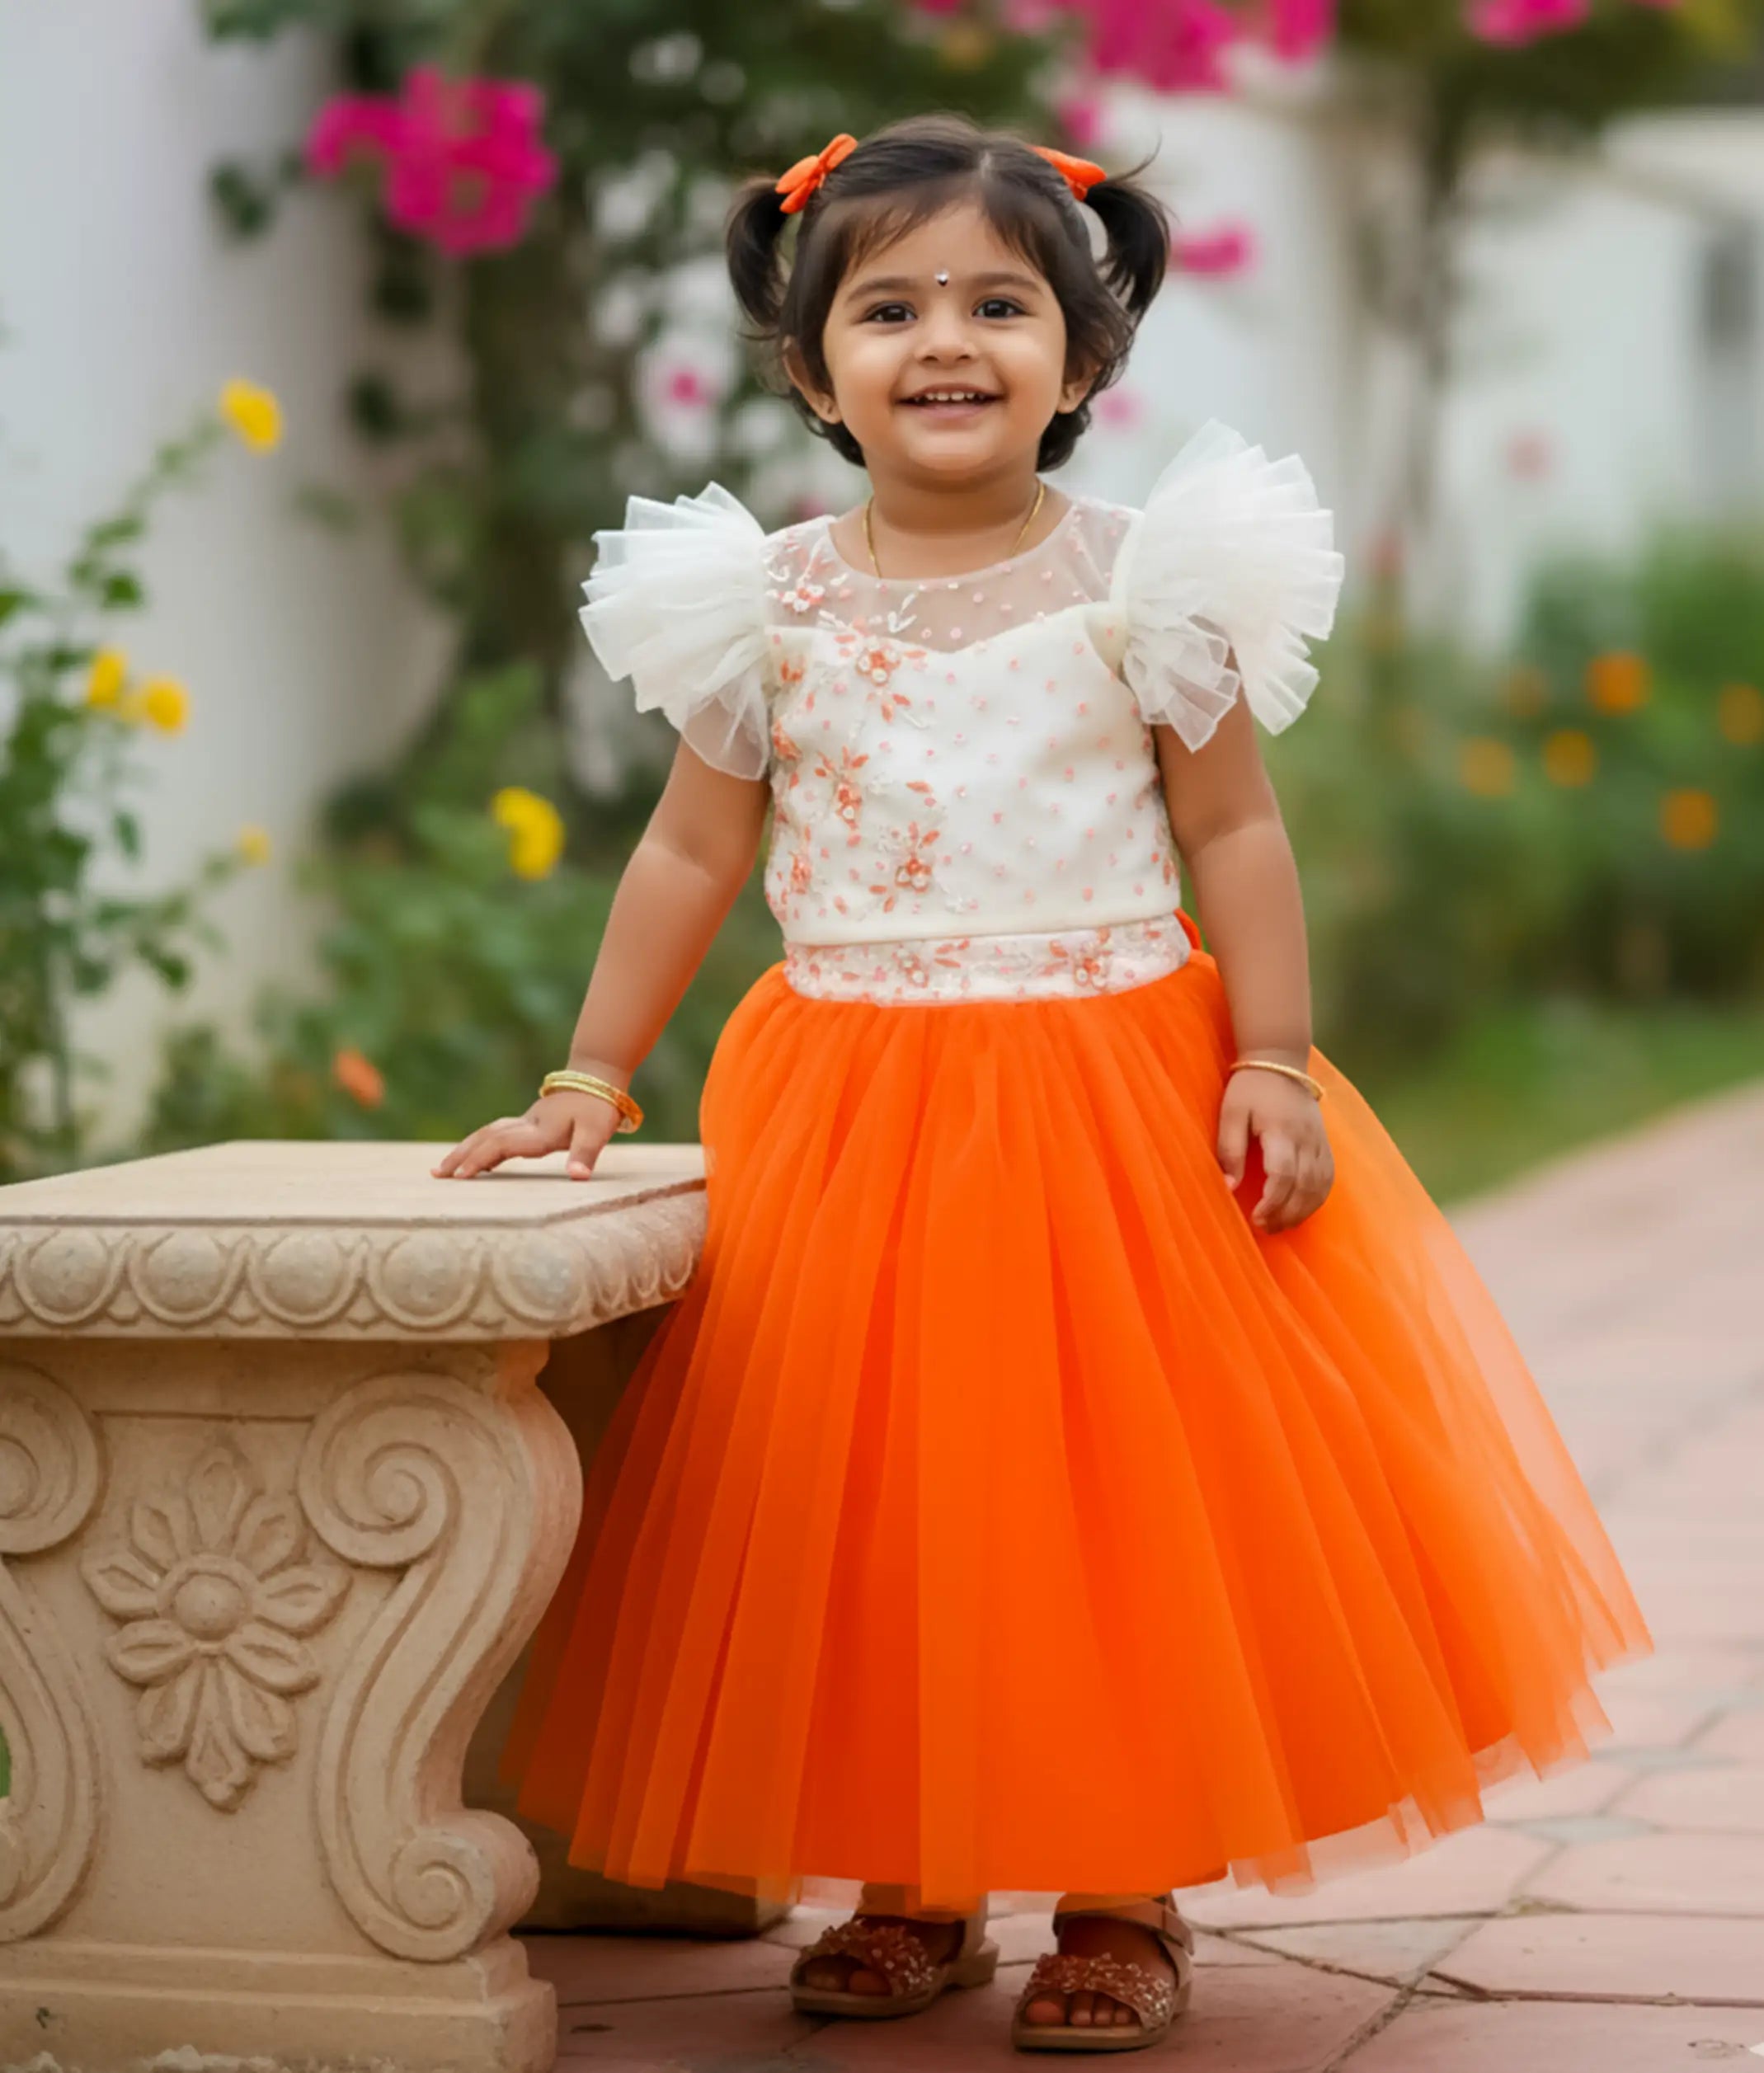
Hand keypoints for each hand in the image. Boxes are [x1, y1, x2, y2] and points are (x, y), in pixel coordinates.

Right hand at [432, 1090, 620, 1181]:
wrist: (597, 1076)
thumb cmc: (598, 1107)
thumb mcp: (597, 1132)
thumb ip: (585, 1154)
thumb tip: (577, 1177)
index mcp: (538, 1131)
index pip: (501, 1144)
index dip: (480, 1159)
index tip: (460, 1176)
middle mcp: (526, 1126)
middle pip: (485, 1138)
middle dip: (460, 1155)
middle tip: (436, 1174)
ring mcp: (525, 1123)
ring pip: (487, 1134)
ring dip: (466, 1149)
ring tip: (444, 1168)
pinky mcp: (529, 1123)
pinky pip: (497, 1134)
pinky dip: (481, 1146)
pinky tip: (475, 1159)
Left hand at [1216, 1068, 1333, 1232]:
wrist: (1280, 1061)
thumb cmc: (1250, 1088)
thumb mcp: (1231, 1114)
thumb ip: (1230, 1150)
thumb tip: (1229, 1187)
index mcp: (1282, 1131)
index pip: (1283, 1174)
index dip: (1273, 1202)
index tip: (1256, 1218)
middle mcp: (1306, 1139)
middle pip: (1304, 1186)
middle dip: (1287, 1213)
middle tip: (1266, 1228)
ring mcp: (1319, 1142)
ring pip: (1320, 1185)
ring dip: (1303, 1211)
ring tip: (1281, 1225)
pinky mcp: (1325, 1143)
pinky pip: (1328, 1177)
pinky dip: (1318, 1198)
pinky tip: (1302, 1210)